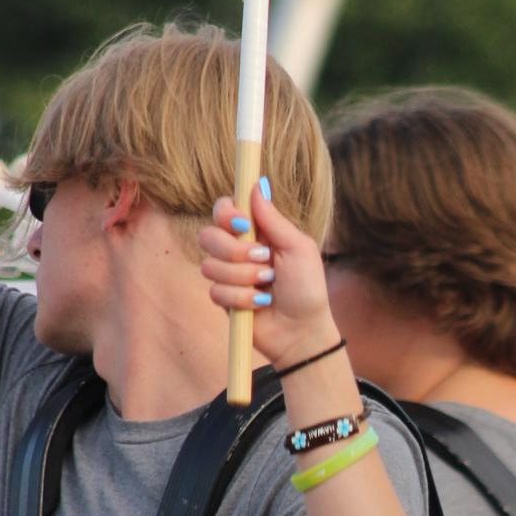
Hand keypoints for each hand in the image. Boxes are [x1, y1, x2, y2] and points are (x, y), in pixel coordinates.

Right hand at [199, 186, 338, 371]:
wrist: (303, 331)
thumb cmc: (307, 288)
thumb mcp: (298, 248)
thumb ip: (274, 219)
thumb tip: (257, 184)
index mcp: (257, 232)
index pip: (224, 209)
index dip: (226, 214)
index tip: (243, 225)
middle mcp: (238, 250)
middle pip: (208, 235)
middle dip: (234, 251)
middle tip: (263, 260)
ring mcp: (229, 274)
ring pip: (210, 266)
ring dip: (243, 278)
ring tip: (268, 286)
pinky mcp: (224, 298)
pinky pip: (216, 291)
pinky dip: (241, 298)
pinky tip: (260, 303)